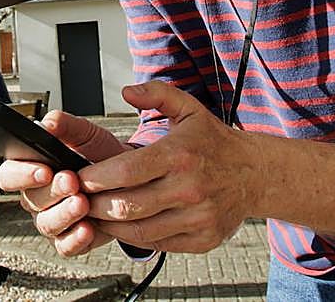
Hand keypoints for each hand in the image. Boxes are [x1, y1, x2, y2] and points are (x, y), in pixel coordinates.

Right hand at [0, 110, 129, 256]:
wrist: (129, 181)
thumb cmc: (101, 157)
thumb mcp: (86, 135)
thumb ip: (66, 126)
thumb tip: (48, 122)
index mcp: (32, 169)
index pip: (10, 174)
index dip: (22, 174)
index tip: (43, 170)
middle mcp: (37, 197)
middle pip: (29, 200)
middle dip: (51, 191)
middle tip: (71, 181)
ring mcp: (51, 219)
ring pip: (46, 224)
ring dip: (64, 214)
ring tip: (83, 203)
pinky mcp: (68, 240)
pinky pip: (64, 246)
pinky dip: (75, 239)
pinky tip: (88, 228)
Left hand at [78, 81, 255, 253]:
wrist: (256, 173)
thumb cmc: (215, 142)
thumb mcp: (188, 107)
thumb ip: (155, 94)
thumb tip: (127, 91)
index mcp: (179, 155)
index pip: (125, 172)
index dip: (95, 178)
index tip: (79, 177)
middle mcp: (188, 188)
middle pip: (127, 206)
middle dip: (95, 205)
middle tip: (79, 200)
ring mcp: (197, 217)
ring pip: (139, 231)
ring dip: (110, 226)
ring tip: (95, 215)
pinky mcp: (202, 238)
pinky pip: (158, 244)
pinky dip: (135, 238)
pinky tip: (123, 226)